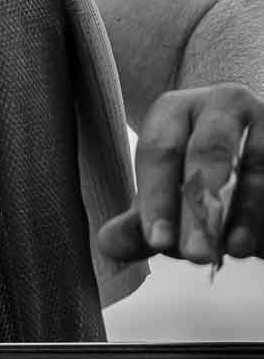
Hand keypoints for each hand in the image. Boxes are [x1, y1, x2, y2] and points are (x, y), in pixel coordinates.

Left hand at [97, 85, 263, 262]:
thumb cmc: (196, 176)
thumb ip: (142, 221)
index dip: (156, 198)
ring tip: (231, 250)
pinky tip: (258, 245)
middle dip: (200, 206)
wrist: (249, 155)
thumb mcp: (167, 193)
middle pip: (209, 150)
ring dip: (244, 213)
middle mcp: (224, 104)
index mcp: (176, 110)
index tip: (157, 241)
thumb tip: (110, 244)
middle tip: (194, 254)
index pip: (160, 150)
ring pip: (256, 166)